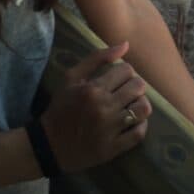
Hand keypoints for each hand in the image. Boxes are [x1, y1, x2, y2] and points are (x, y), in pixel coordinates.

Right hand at [40, 41, 151, 172]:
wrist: (50, 145)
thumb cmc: (62, 108)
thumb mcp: (72, 78)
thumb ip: (98, 58)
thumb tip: (126, 45)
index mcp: (93, 89)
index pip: (127, 70)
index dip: (124, 72)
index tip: (118, 79)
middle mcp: (104, 108)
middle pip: (138, 87)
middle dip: (134, 86)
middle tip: (125, 91)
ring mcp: (110, 129)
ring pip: (143, 108)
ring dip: (140, 104)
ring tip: (131, 105)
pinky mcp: (114, 148)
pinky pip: (140, 133)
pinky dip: (140, 125)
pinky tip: (131, 122)